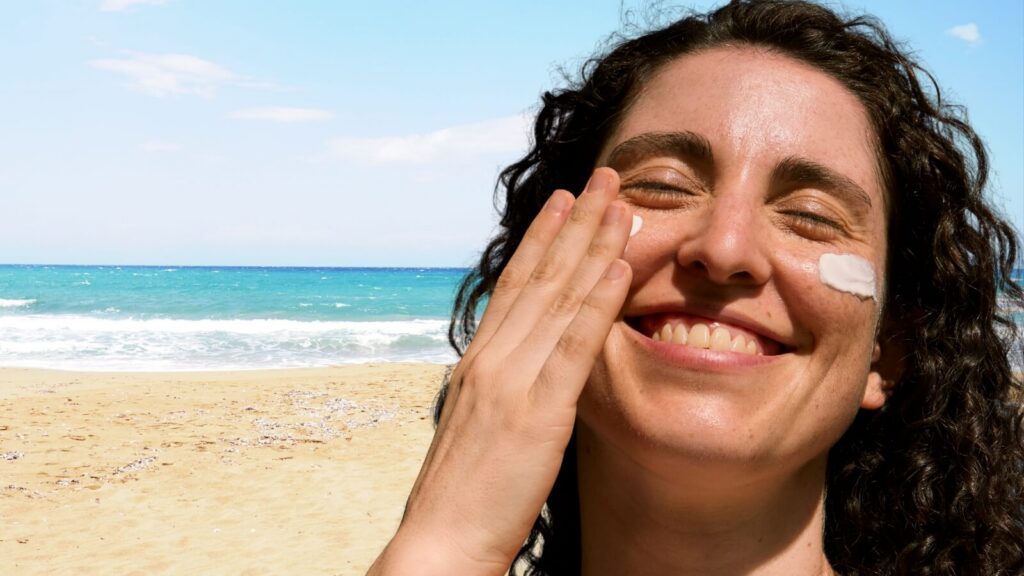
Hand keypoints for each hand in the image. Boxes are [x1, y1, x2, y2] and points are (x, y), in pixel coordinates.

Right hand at [368, 168, 632, 574]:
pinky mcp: (537, 412)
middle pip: (539, 277)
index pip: (515, 285)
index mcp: (478, 361)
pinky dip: (598, 301)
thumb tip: (527, 364)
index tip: (564, 202)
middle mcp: (492, 359)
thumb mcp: (479, 426)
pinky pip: (573, 345)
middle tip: (603, 178)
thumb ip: (503, 387)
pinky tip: (620, 268)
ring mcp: (512, 381)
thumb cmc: (463, 495)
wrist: (441, 541)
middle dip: (575, 224)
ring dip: (594, 246)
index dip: (542, 239)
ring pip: (559, 298)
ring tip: (622, 204)